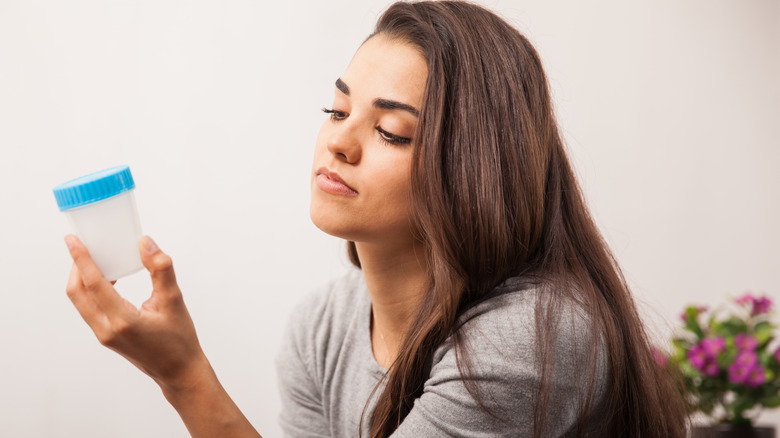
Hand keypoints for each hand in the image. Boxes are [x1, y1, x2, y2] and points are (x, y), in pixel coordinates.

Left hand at [65, 235, 209, 391]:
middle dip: (77, 266)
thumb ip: (161, 269)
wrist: (178, 371)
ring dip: (82, 279)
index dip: (81, 259)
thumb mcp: (174, 300)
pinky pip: (89, 308)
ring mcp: (104, 335)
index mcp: (123, 321)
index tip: (73, 240)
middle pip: (77, 292)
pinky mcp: (106, 336)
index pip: (93, 283)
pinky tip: (108, 280)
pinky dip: (91, 290)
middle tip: (83, 246)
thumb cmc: (179, 339)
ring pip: (81, 301)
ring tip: (96, 260)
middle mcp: (107, 329)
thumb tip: (146, 243)